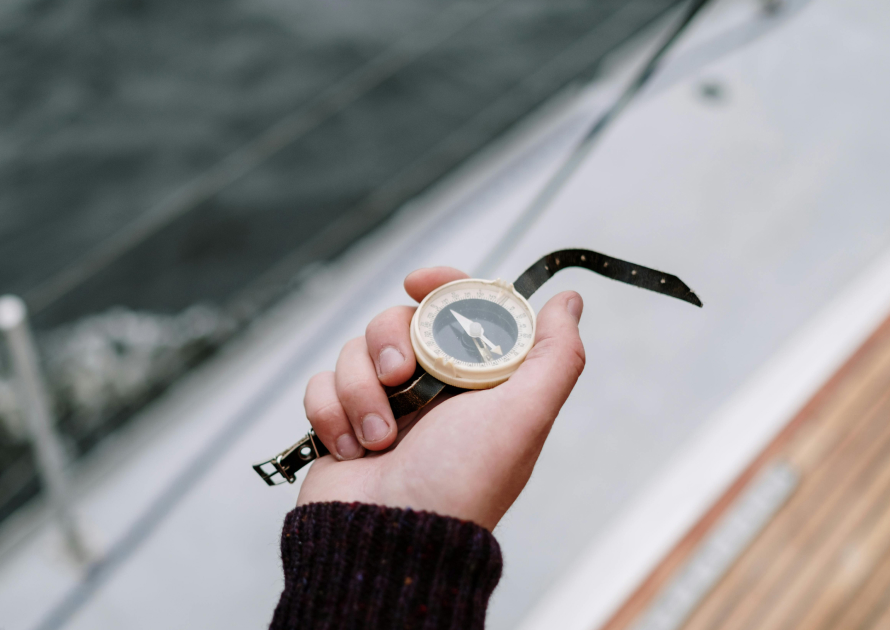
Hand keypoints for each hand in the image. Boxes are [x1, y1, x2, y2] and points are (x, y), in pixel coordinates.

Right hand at [297, 267, 585, 529]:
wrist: (392, 539)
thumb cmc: (462, 483)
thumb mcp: (524, 416)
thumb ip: (554, 355)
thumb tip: (569, 301)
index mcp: (472, 382)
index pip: (455, 309)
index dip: (440, 286)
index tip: (419, 282)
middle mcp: (427, 390)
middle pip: (395, 321)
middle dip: (391, 344)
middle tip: (402, 377)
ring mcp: (380, 406)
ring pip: (353, 351)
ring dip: (361, 391)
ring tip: (379, 440)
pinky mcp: (340, 423)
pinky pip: (320, 385)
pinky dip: (332, 414)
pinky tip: (352, 450)